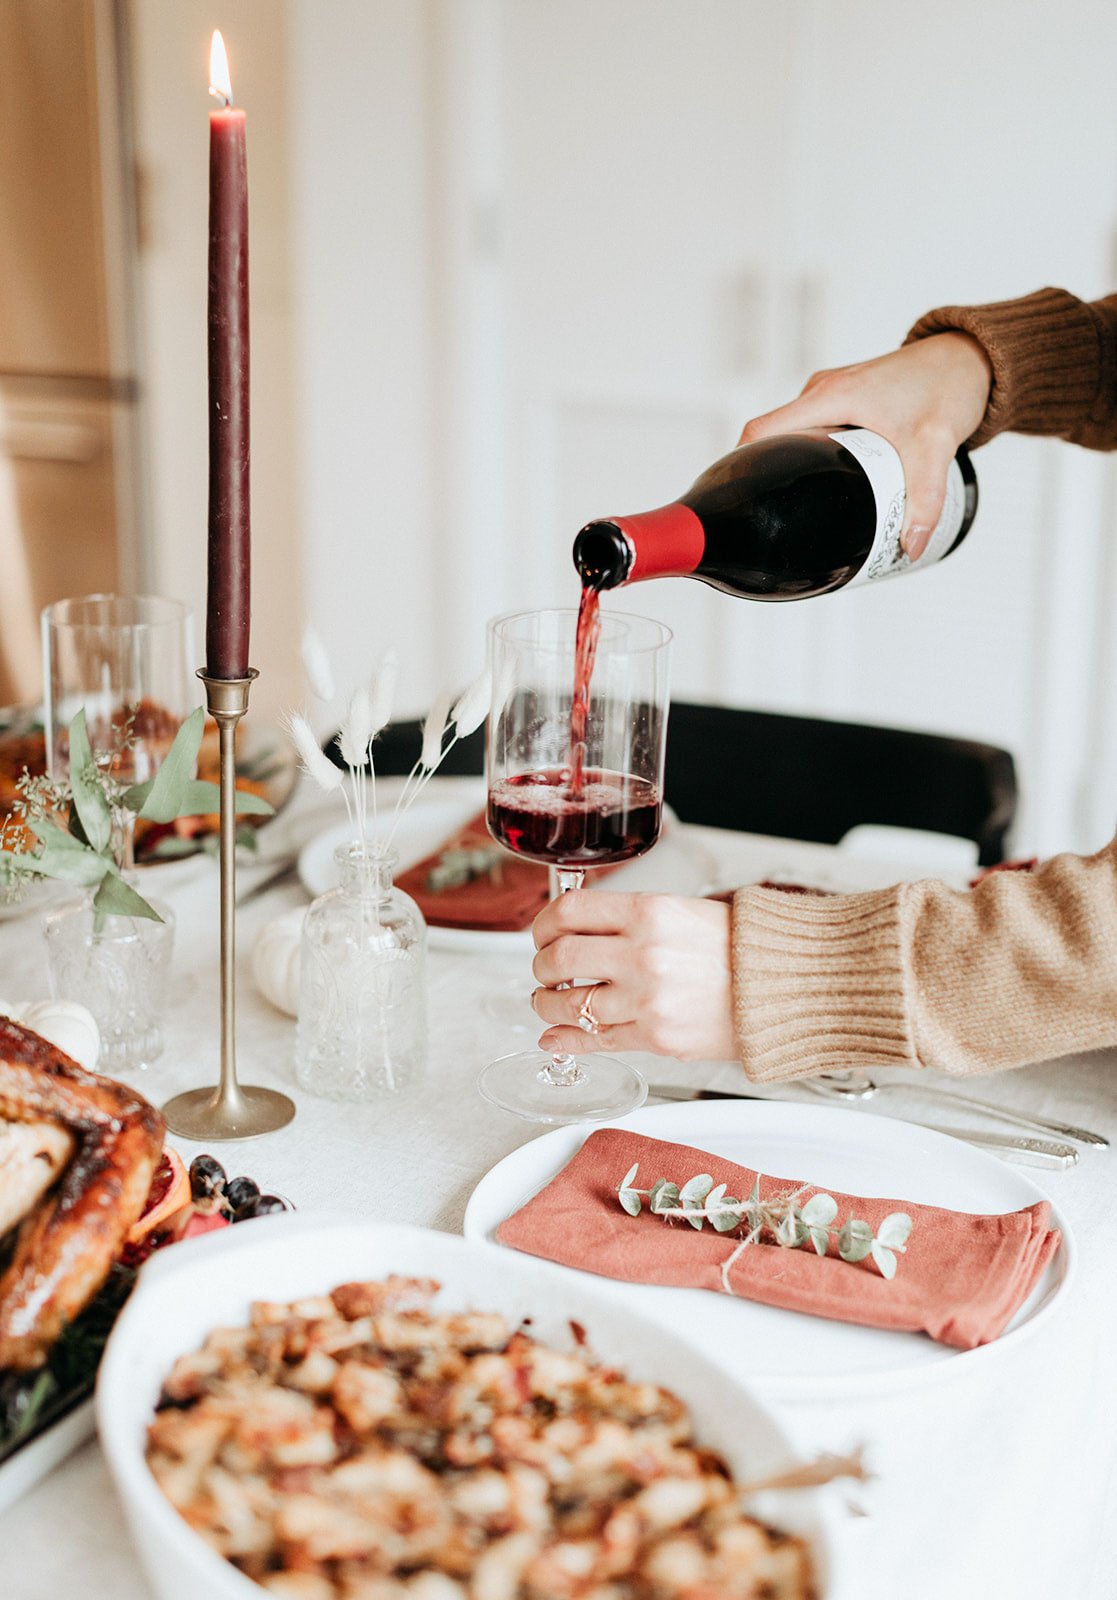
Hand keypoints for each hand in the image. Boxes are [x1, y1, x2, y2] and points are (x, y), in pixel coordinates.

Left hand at [530, 891, 736, 1061]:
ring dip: (548, 1004)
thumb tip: (580, 928)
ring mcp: (647, 999)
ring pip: (569, 1004)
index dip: (544, 924)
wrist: (781, 985)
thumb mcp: (681, 910)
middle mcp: (644, 954)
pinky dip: (566, 1039)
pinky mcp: (656, 1037)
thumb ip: (629, 918)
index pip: (570, 911)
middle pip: (558, 958)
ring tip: (551, 1001)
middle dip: (541, 965)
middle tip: (544, 969)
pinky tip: (555, 1035)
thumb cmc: (737, 946)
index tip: (543, 933)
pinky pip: (595, 1040)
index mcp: (649, 913)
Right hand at [739, 332, 992, 557]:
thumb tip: (910, 546)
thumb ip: (924, 499)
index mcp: (830, 395)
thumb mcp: (935, 446)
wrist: (970, 358)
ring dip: (798, 467)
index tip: (743, 499)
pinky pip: (817, 432)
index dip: (742, 464)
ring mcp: (833, 396)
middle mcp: (823, 392)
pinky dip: (818, 457)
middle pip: (774, 439)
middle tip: (779, 517)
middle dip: (773, 476)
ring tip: (804, 508)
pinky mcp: (847, 402)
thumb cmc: (948, 384)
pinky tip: (831, 486)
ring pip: (797, 437)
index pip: (761, 431)